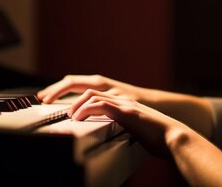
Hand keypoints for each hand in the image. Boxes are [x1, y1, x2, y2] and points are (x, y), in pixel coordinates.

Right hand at [36, 74, 141, 103]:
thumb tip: (86, 106)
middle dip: (53, 89)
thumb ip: (102, 104)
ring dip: (60, 91)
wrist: (151, 101)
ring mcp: (99, 85)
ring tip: (47, 99)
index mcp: (98, 83)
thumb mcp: (118, 103)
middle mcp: (97, 82)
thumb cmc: (137, 102)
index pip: (71, 83)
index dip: (56, 91)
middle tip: (40, 98)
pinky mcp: (101, 91)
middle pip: (69, 82)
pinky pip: (79, 90)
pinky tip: (65, 101)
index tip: (45, 99)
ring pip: (74, 85)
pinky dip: (68, 94)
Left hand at [68, 88, 187, 157]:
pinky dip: (85, 110)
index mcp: (122, 100)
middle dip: (64, 90)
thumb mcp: (135, 127)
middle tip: (49, 100)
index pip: (92, 88)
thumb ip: (122, 124)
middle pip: (86, 85)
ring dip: (75, 104)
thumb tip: (112, 133)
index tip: (57, 97)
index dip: (73, 92)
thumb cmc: (157, 136)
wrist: (173, 136)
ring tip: (69, 115)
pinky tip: (79, 119)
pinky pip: (100, 105)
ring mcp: (123, 103)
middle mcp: (121, 97)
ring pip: (91, 93)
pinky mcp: (125, 112)